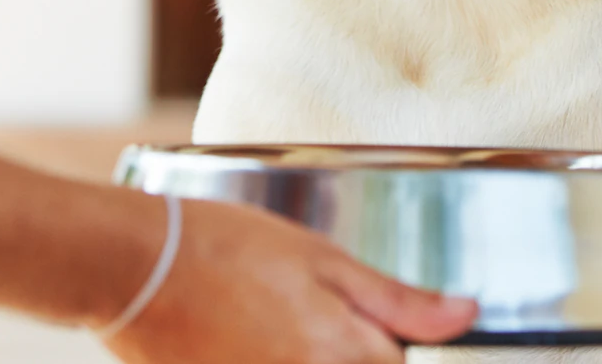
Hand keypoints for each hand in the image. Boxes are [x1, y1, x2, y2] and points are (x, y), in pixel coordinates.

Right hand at [103, 198, 476, 363]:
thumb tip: (469, 314)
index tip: (363, 320)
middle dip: (351, 350)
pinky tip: (249, 335)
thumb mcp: (320, 258)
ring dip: (313, 353)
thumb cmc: (223, 247)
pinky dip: (271, 355)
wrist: (132, 269)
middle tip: (299, 313)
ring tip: (271, 320)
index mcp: (344, 355)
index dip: (391, 343)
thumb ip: (399, 299)